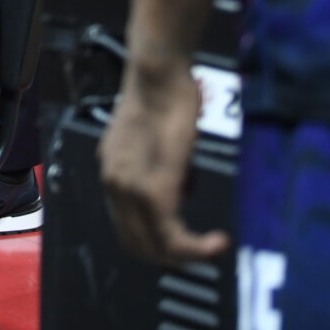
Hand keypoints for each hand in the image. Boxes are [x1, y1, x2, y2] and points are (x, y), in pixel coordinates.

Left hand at [99, 55, 227, 264]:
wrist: (159, 74)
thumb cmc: (166, 96)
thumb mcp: (158, 139)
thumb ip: (161, 168)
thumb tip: (182, 189)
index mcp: (113, 171)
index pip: (128, 224)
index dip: (157, 240)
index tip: (187, 240)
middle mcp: (114, 184)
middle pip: (137, 244)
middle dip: (172, 255)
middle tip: (202, 250)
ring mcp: (130, 189)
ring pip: (155, 245)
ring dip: (187, 255)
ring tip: (214, 246)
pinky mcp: (154, 189)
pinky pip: (171, 235)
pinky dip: (195, 248)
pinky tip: (216, 242)